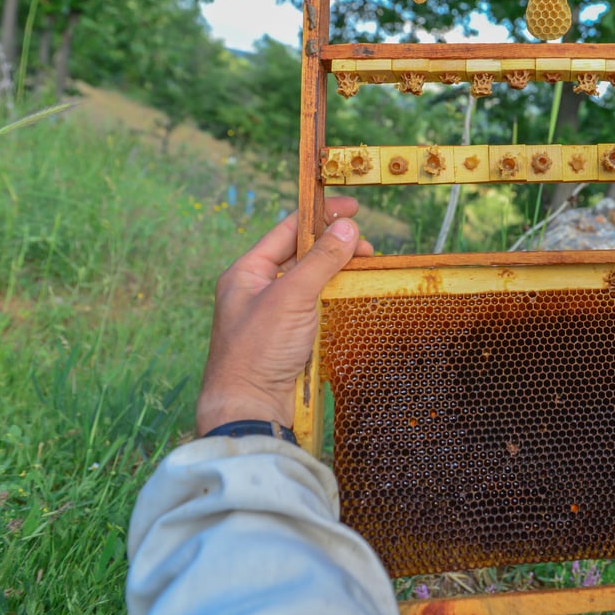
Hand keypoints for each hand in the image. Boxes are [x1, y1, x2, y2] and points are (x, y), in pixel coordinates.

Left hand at [197, 196, 373, 435]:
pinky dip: (335, 296)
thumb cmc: (258, 349)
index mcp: (247, 272)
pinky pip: (316, 307)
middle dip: (335, 246)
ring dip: (338, 271)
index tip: (352, 208)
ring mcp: (274, 314)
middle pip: (302, 254)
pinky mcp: (289, 337)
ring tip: (364, 269)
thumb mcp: (292, 296)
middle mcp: (258, 289)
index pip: (287, 230)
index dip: (320, 215)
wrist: (249, 407)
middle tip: (367, 249)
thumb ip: (321, 259)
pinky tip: (352, 295)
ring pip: (312, 281)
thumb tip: (348, 228)